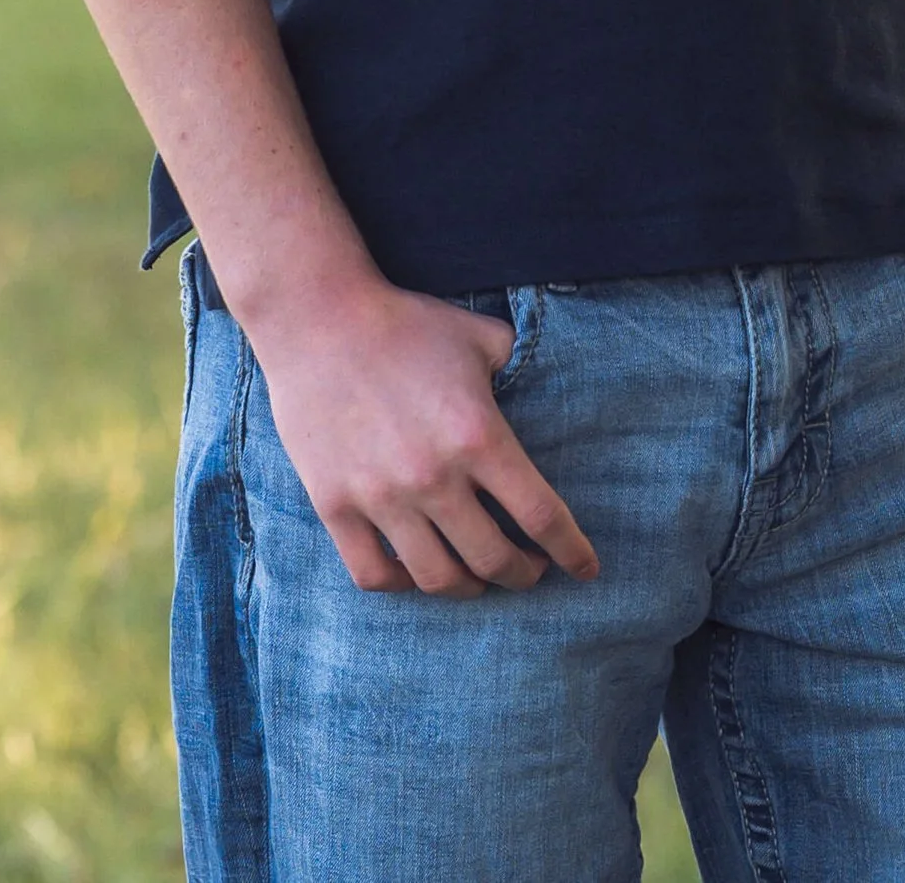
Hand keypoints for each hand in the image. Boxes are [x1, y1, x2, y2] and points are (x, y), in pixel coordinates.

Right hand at [248, 276, 601, 597]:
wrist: (318, 317)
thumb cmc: (405, 323)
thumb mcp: (479, 337)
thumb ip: (517, 366)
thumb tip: (541, 383)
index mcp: (478, 435)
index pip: (541, 516)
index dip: (571, 551)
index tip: (586, 569)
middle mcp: (434, 476)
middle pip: (493, 560)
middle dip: (524, 575)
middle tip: (531, 570)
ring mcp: (381, 497)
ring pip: (437, 579)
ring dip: (469, 588)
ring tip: (478, 578)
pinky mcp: (335, 506)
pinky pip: (375, 575)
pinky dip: (403, 584)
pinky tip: (417, 570)